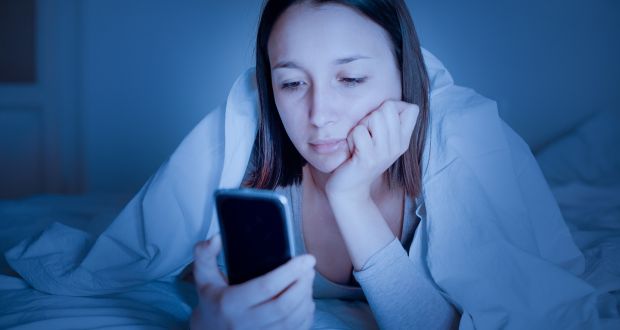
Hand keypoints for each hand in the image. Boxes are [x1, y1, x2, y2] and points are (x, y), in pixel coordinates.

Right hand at [190, 235, 315, 329]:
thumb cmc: (212, 300)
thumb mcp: (202, 277)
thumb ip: (204, 254)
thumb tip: (217, 238)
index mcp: (230, 304)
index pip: (265, 287)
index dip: (290, 272)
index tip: (307, 259)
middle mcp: (244, 324)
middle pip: (284, 305)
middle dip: (303, 284)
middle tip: (309, 269)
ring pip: (293, 320)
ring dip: (306, 299)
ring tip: (308, 281)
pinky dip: (306, 316)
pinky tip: (306, 301)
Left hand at [325, 100, 418, 198]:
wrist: (350, 188)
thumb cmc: (362, 158)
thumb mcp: (381, 140)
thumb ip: (389, 122)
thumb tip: (390, 103)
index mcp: (403, 140)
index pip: (412, 109)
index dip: (393, 107)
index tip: (381, 123)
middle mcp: (397, 146)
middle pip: (388, 108)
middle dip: (371, 116)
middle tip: (366, 135)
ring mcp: (383, 153)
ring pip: (374, 117)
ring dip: (360, 127)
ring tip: (359, 143)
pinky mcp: (367, 159)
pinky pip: (358, 132)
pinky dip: (351, 138)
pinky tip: (352, 151)